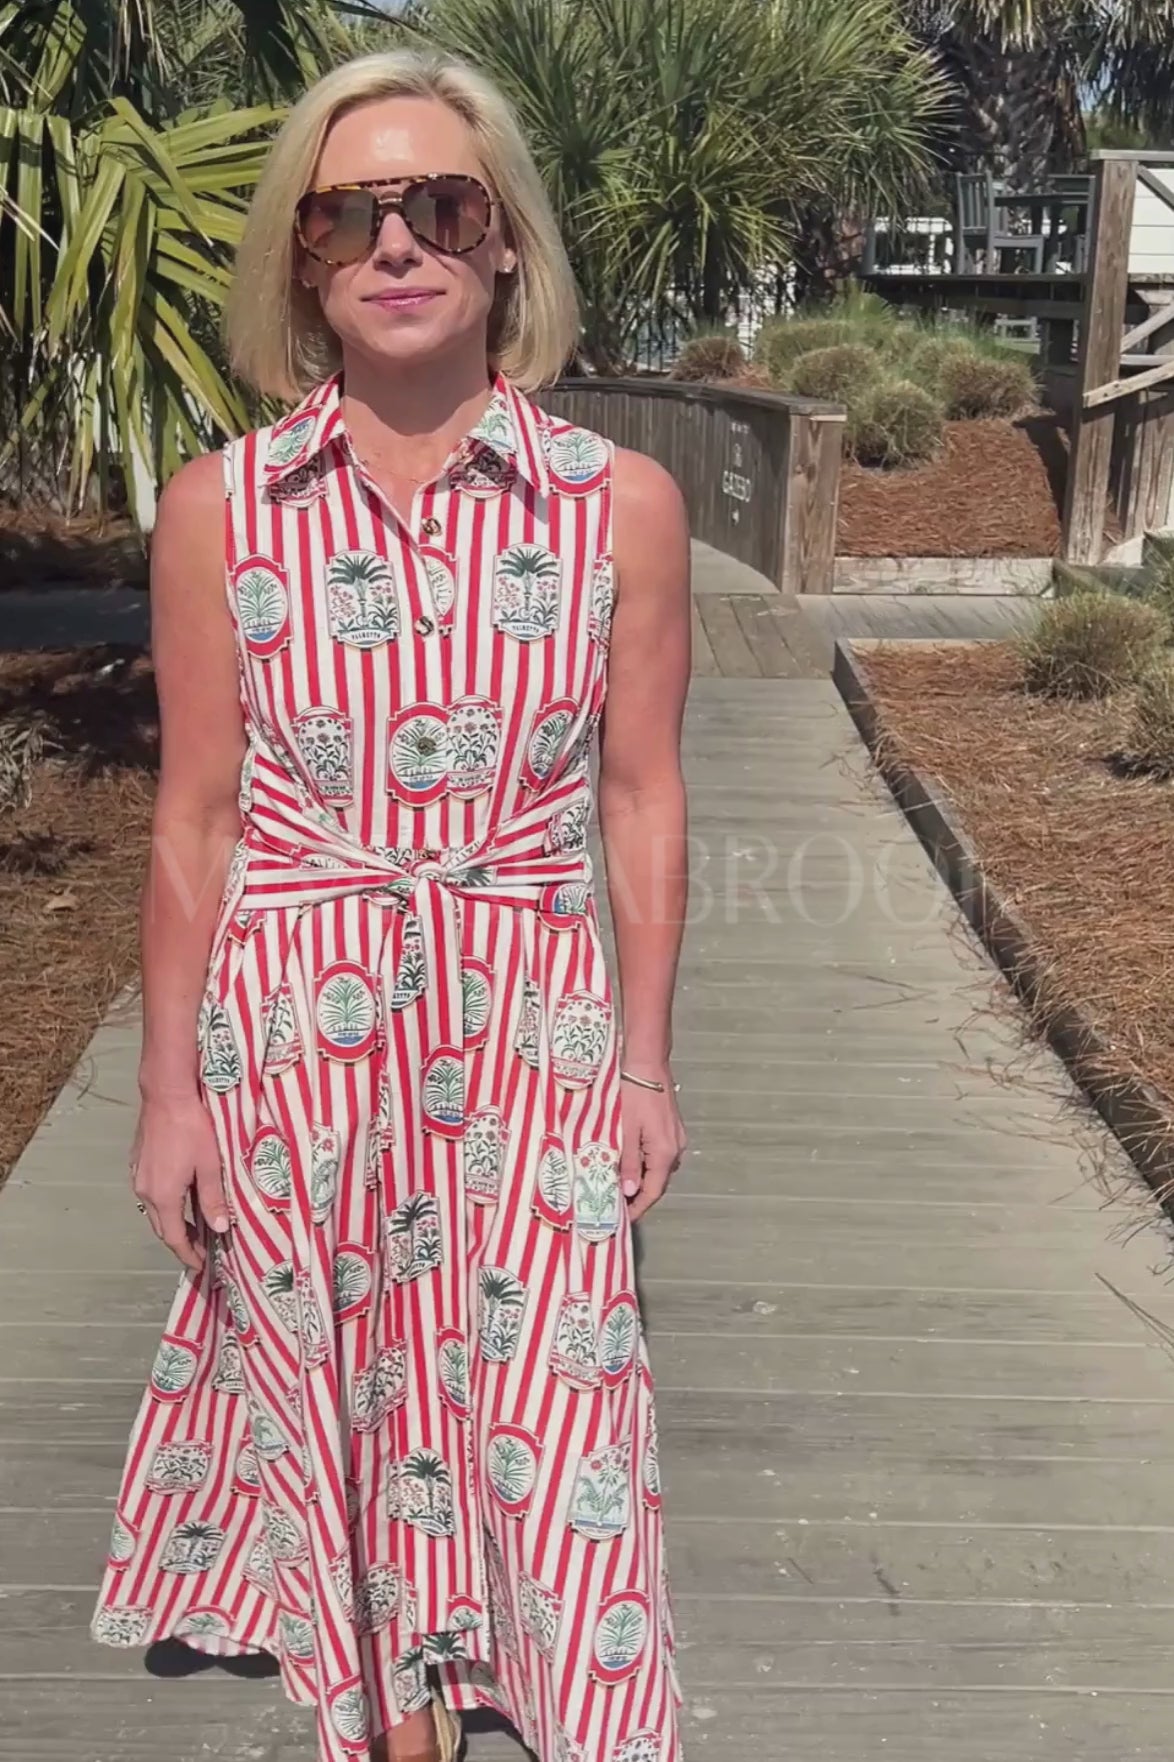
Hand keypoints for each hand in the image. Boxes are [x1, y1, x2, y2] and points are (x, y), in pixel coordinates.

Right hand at [130, 1095, 229, 1271]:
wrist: (167, 1095)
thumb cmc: (192, 1127)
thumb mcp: (210, 1166)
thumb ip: (213, 1199)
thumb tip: (220, 1228)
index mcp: (164, 1196)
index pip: (175, 1237)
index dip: (188, 1254)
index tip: (201, 1265)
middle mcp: (145, 1191)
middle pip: (163, 1227)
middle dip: (182, 1242)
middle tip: (202, 1251)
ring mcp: (138, 1177)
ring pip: (155, 1211)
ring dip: (174, 1223)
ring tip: (195, 1229)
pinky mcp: (138, 1163)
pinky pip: (151, 1194)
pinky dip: (166, 1205)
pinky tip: (181, 1200)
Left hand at [618, 1061, 685, 1221]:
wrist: (647, 1064)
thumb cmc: (634, 1094)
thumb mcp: (625, 1131)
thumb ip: (627, 1163)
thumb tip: (629, 1191)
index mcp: (665, 1152)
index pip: (653, 1191)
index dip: (638, 1207)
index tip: (624, 1218)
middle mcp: (675, 1148)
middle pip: (657, 1181)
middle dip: (638, 1195)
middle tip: (616, 1204)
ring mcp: (675, 1138)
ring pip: (657, 1168)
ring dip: (640, 1178)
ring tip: (617, 1184)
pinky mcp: (671, 1129)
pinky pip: (659, 1154)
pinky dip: (644, 1163)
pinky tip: (628, 1161)